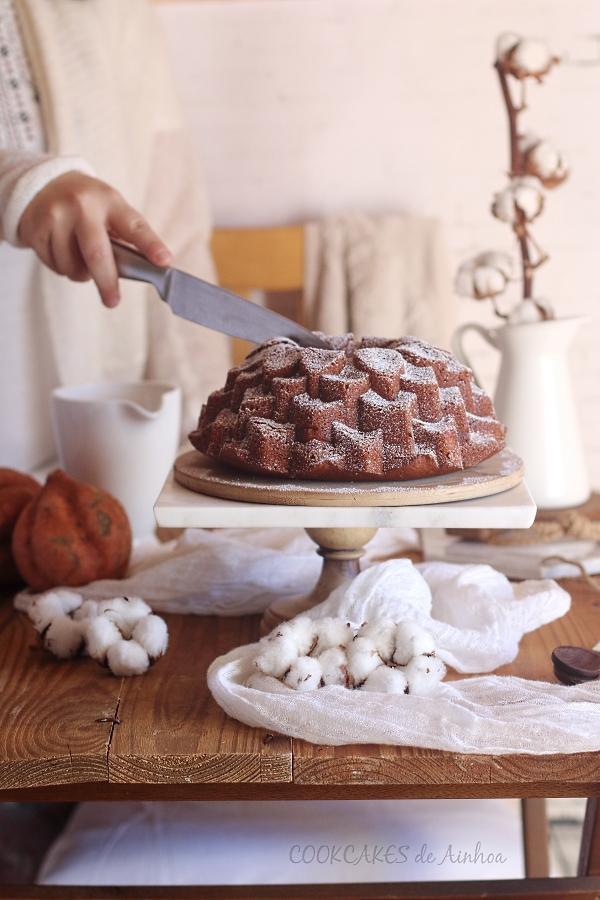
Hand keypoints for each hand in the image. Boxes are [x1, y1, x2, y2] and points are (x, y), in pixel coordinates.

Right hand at [18, 171, 171, 306]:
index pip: (134, 226)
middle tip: (113, 301)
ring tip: (81, 259)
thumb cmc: (88, 206)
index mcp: (110, 201)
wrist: (43, 183)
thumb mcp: (110, 209)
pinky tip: (61, 250)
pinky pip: (54, 266)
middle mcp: (82, 206)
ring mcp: (56, 216)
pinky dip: (61, 267)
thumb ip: (124, 237)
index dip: (150, 245)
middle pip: (97, 254)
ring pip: (72, 267)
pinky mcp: (36, 229)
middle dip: (107, 283)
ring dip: (81, 274)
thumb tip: (140, 272)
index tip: (164, 261)